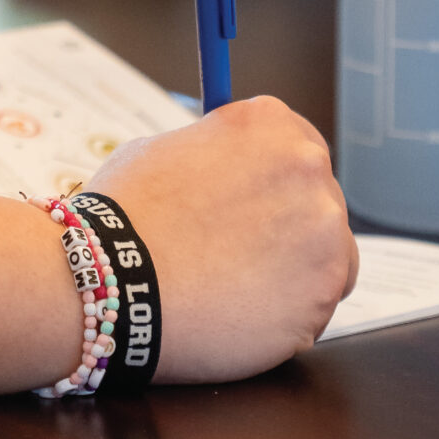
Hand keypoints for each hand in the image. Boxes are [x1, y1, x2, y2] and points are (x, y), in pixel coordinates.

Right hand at [87, 96, 358, 383]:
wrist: (112, 281)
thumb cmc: (125, 214)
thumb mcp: (159, 150)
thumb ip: (211, 152)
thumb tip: (224, 164)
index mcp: (269, 125)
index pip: (295, 141)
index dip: (267, 172)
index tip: (247, 195)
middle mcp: (309, 170)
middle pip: (316, 196)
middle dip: (283, 219)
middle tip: (232, 245)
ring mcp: (325, 235)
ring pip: (326, 253)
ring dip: (292, 266)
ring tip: (232, 283)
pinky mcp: (323, 295)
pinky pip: (315, 305)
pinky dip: (285, 312)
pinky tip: (238, 312)